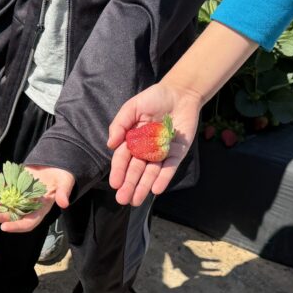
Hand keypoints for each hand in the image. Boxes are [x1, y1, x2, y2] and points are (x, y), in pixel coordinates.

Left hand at [0, 165, 74, 232]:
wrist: (54, 164)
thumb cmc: (61, 176)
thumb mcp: (65, 182)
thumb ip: (63, 193)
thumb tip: (64, 203)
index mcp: (40, 210)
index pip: (28, 223)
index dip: (16, 226)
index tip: (4, 227)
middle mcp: (26, 207)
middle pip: (11, 215)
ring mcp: (17, 198)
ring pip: (2, 205)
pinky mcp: (12, 188)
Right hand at [107, 82, 202, 206]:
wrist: (181, 93)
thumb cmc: (154, 98)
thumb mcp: (132, 107)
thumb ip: (120, 124)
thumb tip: (110, 144)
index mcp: (131, 139)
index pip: (123, 158)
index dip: (119, 171)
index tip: (115, 184)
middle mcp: (145, 149)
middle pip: (135, 169)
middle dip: (129, 184)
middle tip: (123, 199)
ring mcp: (161, 152)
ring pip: (151, 173)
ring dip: (143, 186)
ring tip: (136, 200)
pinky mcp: (177, 153)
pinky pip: (169, 168)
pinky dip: (163, 178)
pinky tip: (156, 189)